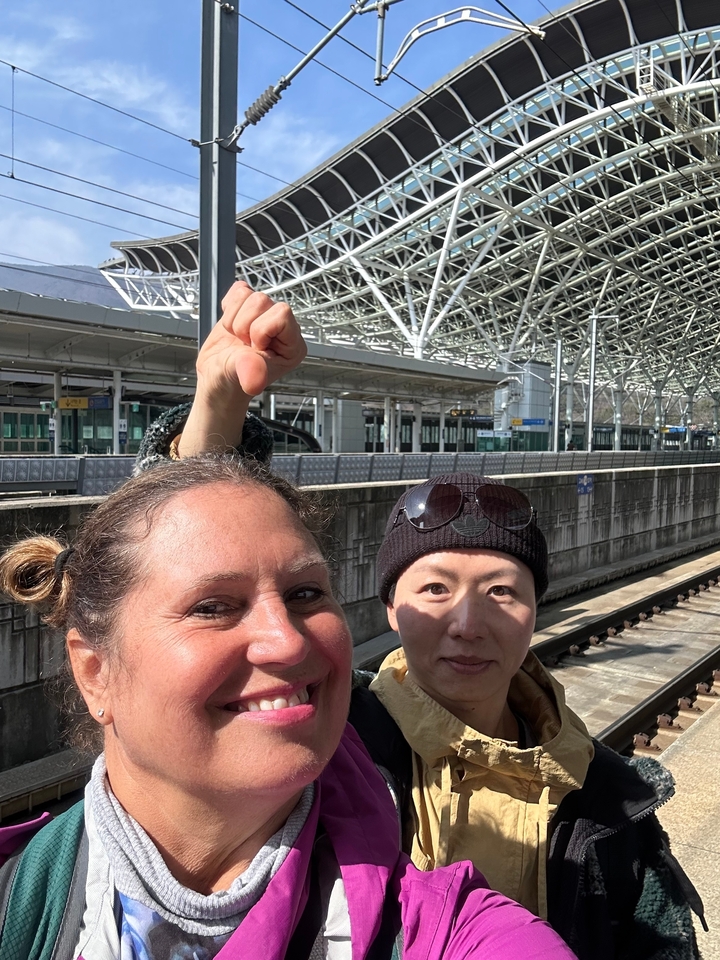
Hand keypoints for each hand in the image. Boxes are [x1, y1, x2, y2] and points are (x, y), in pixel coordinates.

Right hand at [197, 281, 306, 400]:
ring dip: (234, 318)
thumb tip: (253, 382)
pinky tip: (232, 327)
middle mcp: (283, 328)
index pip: (282, 314)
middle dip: (244, 325)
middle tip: (244, 344)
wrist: (216, 378)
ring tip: (237, 338)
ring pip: (248, 295)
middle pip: (262, 301)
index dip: (260, 329)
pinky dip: (228, 308)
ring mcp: (264, 316)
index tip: (254, 347)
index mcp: (293, 345)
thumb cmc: (234, 381)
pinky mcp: (247, 308)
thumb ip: (251, 372)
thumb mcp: (243, 378)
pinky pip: (238, 290)